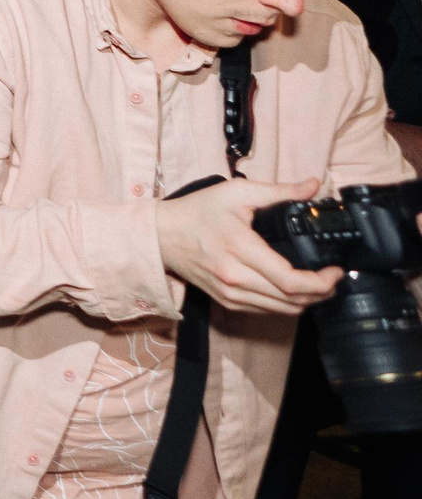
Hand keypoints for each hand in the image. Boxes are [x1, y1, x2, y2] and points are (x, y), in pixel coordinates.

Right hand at [157, 179, 342, 313]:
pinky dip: (287, 305)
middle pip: (292, 300)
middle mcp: (235, 277)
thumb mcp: (236, 192)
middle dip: (322, 292)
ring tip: (319, 285)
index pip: (290, 280)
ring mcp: (230, 293)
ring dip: (308, 302)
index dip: (322, 282)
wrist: (161, 235)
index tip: (336, 270)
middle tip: (334, 278)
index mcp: (239, 248)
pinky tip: (294, 291)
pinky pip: (267, 311)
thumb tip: (312, 186)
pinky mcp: (227, 301)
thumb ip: (278, 191)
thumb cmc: (197, 212)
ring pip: (283, 310)